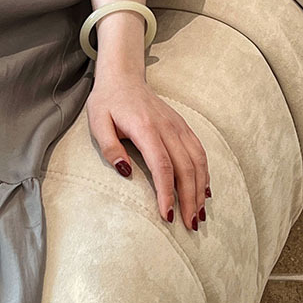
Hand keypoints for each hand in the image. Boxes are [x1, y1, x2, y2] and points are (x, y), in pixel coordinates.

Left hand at [85, 72, 210, 231]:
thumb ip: (110, 147)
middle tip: (190, 225)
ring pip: (197, 160)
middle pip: (185, 167)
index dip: (167, 193)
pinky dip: (205, 173)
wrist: (123, 77)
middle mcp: (167, 127)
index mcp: (145, 128)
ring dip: (201, 189)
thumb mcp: (97, 122)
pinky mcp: (182, 126)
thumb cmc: (107, 102)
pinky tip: (205, 191)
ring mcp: (178, 126)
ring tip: (199, 214)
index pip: (162, 165)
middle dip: (189, 198)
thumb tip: (125, 172)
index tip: (168, 215)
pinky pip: (199, 151)